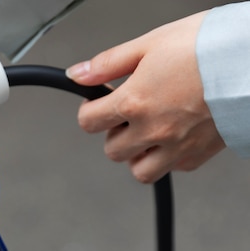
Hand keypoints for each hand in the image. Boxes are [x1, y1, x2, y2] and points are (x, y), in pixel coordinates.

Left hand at [66, 11, 224, 183]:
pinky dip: (168, 157)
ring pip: (139, 171)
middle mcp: (153, 129)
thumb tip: (77, 74)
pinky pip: (173, 168)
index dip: (89, 111)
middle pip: (112, 150)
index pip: (88, 122)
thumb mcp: (150, 43)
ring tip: (148, 131)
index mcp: (134, 102)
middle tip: (127, 115)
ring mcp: (176, 146)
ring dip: (137, 154)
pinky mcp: (198, 155)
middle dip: (114, 132)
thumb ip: (108, 64)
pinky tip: (175, 135)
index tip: (98, 104)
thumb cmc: (208, 47)